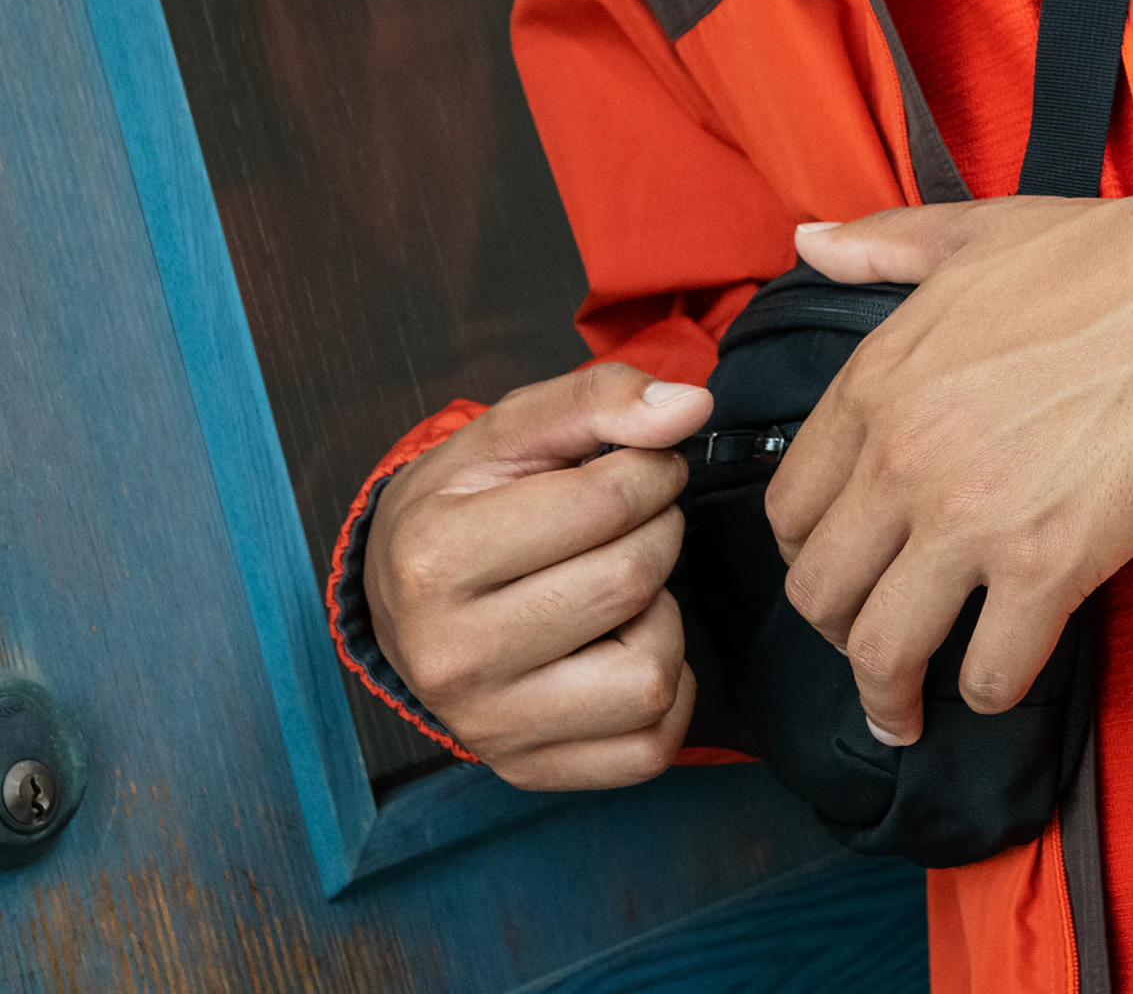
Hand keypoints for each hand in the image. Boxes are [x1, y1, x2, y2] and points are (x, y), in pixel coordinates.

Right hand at [363, 363, 712, 789]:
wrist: (402, 596)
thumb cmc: (469, 500)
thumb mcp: (513, 429)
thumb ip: (600, 399)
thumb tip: (692, 406)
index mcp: (436, 556)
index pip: (608, 502)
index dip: (653, 469)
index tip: (642, 467)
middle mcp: (451, 656)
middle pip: (631, 580)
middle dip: (658, 531)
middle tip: (633, 522)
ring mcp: (488, 727)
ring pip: (650, 676)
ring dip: (663, 616)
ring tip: (623, 588)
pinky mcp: (528, 771)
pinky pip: (650, 747)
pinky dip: (666, 691)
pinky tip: (627, 646)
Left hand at [768, 136, 1132, 749]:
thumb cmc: (1100, 255)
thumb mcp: (971, 234)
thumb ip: (879, 246)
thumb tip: (808, 242)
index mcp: (878, 382)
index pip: (791, 505)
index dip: (805, 552)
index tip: (838, 567)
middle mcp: (905, 457)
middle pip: (820, 591)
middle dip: (834, 632)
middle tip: (866, 646)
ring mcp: (973, 517)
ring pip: (884, 650)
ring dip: (889, 696)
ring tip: (904, 713)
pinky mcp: (1051, 564)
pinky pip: (991, 670)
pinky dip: (987, 691)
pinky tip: (997, 680)